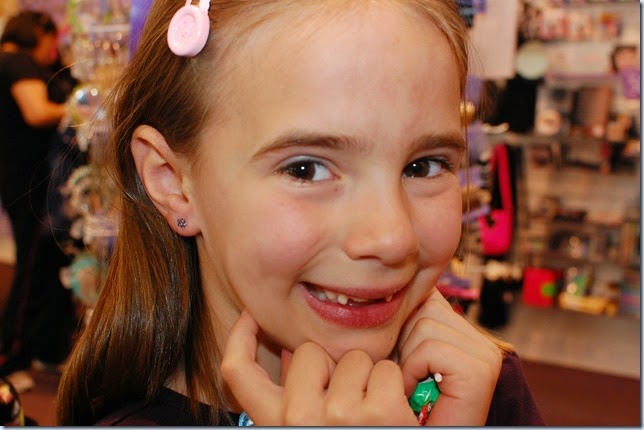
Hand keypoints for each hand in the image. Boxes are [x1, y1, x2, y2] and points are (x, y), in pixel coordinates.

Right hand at [221, 311, 418, 425]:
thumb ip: (295, 394)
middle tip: (344, 402)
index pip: (237, 372)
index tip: (250, 317)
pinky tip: (391, 412)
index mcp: (277, 425)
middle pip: (308, 352)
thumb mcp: (307, 428)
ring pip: (353, 358)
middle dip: (329, 366)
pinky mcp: (381, 412)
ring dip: (365, 378)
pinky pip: (386, 369)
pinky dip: (393, 386)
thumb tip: (291, 353)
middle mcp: (301, 419)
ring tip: (370, 412)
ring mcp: (341, 414)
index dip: (239, 337)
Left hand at [397, 288, 502, 425]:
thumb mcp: (403, 353)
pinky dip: (412, 370)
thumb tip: (397, 283)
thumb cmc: (405, 403)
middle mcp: (482, 341)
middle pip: (425, 308)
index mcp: (466, 333)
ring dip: (406, 359)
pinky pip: (430, 349)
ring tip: (411, 384)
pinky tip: (414, 391)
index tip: (398, 350)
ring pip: (425, 326)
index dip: (403, 319)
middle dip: (403, 341)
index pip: (429, 295)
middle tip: (407, 374)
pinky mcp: (480, 370)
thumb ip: (406, 322)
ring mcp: (485, 354)